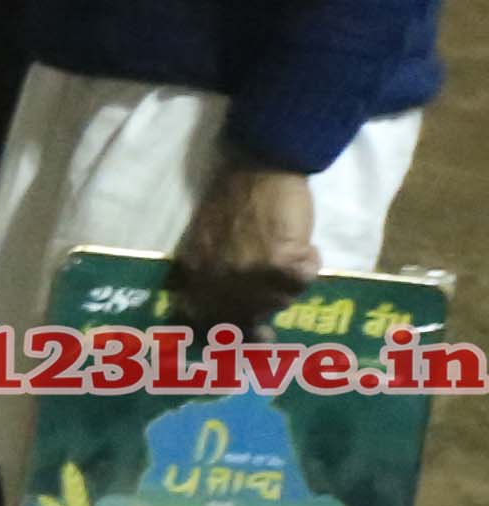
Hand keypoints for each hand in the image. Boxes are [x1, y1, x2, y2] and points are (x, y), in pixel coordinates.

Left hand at [169, 160, 323, 328]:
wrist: (259, 168)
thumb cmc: (231, 198)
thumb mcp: (202, 237)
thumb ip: (204, 272)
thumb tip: (209, 312)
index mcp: (195, 271)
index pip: (203, 317)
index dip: (226, 330)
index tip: (247, 337)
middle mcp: (220, 279)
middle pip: (248, 315)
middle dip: (266, 307)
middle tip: (277, 302)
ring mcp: (251, 273)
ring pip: (281, 300)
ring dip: (289, 283)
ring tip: (289, 253)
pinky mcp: (283, 263)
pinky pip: (306, 279)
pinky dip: (311, 263)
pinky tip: (304, 244)